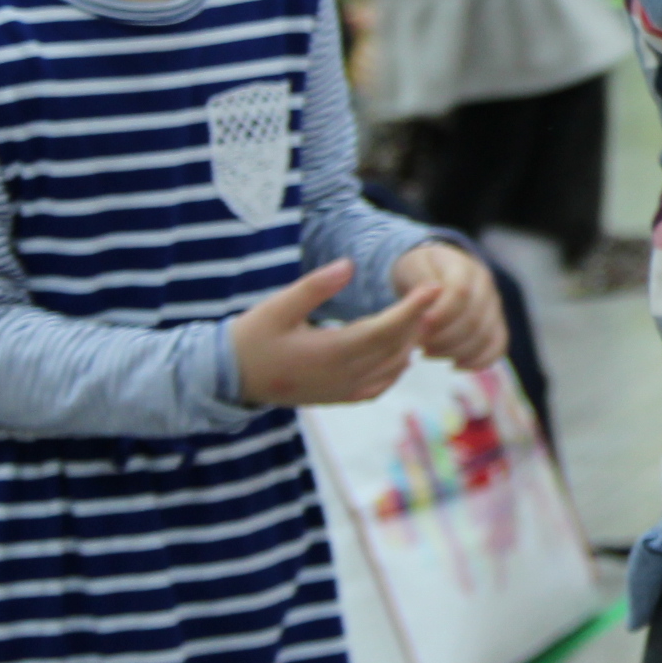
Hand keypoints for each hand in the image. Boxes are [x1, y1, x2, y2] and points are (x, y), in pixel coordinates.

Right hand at [231, 260, 433, 406]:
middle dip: (417, 322)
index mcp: (329, 352)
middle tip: (430, 296)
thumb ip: (315, 287)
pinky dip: (395, 368)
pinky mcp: (338, 398)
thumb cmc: (251, 338)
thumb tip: (349, 264)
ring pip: (392, 369)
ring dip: (408, 344)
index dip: (413, 309)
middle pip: (395, 348)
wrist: (227, 379)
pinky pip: (379, 386)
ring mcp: (341, 391)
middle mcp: (341, 376)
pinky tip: (397, 350)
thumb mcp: (277, 306)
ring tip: (417, 316)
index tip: (435, 288)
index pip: (385, 330)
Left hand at [393, 243, 507, 371]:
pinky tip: (455, 365)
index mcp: (464, 269)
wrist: (435, 274)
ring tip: (428, 352)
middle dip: (444, 337)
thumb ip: (420, 281)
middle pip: (474, 319)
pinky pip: (498, 346)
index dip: (442, 312)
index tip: (421, 326)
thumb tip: (433, 293)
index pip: (461, 292)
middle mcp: (485, 287)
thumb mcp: (412, 267)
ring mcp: (493, 307)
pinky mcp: (496, 325)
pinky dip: (479, 360)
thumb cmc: (420, 271)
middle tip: (419, 344)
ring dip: (455, 351)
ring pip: (485, 336)